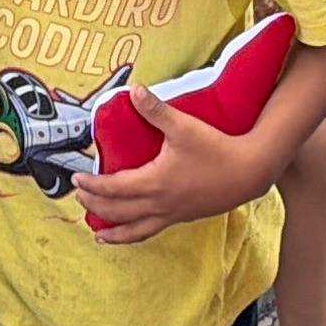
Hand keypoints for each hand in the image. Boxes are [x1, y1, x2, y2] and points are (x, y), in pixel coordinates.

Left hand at [68, 88, 273, 243]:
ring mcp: (173, 214)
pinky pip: (153, 230)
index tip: (76, 180)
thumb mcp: (183, 126)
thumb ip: (156, 109)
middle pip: (118, 212)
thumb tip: (134, 90)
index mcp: (154, 182)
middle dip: (95, 207)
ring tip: (99, 235)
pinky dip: (136, 234)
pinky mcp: (185, 217)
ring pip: (135, 230)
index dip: (91, 186)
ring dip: (114, 232)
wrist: (249, 172)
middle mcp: (160, 204)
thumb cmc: (216, 149)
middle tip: (80, 199)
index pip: (112, 189)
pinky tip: (135, 230)